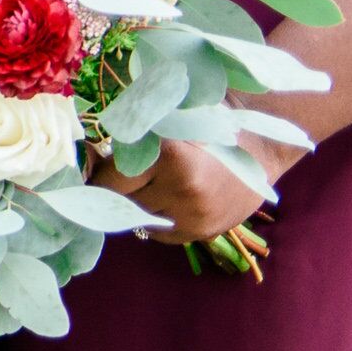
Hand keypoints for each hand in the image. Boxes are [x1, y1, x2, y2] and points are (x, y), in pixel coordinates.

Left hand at [104, 137, 282, 245]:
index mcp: (171, 156)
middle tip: (117, 175)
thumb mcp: (171, 117)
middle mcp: (182, 192)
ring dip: (135, 203)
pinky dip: (154, 217)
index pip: (112, 178)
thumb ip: (134, 133)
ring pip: (139, 218)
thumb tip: (88, 150)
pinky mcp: (203, 233)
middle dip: (115, 189)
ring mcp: (194, 217)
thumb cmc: (210, 122)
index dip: (99, 173)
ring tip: (147, 183)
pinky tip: (166, 198)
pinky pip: (159, 232)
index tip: (94, 167)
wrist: (263, 146)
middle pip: (122, 200)